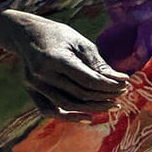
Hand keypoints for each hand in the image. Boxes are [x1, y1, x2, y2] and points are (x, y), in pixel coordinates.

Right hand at [4, 11, 128, 119]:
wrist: (26, 33)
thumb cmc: (59, 36)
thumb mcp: (81, 43)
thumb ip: (99, 64)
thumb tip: (121, 80)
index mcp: (56, 59)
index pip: (88, 80)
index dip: (109, 85)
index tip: (124, 84)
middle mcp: (42, 74)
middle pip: (80, 94)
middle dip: (104, 96)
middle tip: (122, 93)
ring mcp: (34, 84)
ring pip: (68, 105)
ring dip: (92, 108)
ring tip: (112, 105)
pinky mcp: (30, 91)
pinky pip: (49, 111)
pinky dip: (69, 117)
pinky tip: (89, 118)